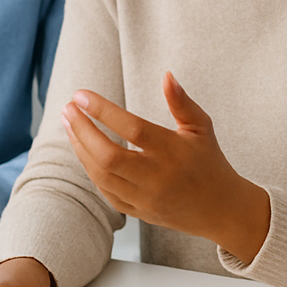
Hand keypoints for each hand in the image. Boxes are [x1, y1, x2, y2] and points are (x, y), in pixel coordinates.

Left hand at [63, 72, 269, 261]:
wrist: (219, 208)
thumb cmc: (209, 161)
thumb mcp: (201, 127)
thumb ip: (181, 102)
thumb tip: (166, 75)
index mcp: (173, 151)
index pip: (132, 128)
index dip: (103, 111)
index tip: (81, 95)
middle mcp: (156, 176)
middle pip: (108, 155)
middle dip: (82, 130)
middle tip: (68, 109)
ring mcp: (145, 197)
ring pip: (101, 175)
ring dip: (81, 149)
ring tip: (70, 125)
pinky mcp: (137, 211)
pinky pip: (105, 191)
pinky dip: (91, 169)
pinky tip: (84, 151)